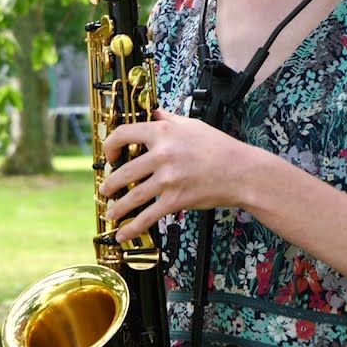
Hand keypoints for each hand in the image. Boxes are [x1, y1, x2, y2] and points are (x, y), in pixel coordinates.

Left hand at [97, 108, 257, 242]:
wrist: (242, 172)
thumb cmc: (219, 147)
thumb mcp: (192, 124)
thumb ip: (168, 118)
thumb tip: (154, 112)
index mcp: (163, 132)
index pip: (124, 134)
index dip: (110, 145)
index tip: (110, 155)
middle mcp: (162, 154)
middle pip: (124, 170)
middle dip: (110, 183)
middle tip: (105, 189)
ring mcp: (168, 179)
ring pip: (132, 195)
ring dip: (118, 207)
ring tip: (111, 212)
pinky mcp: (176, 200)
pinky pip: (148, 216)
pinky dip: (133, 227)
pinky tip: (123, 233)